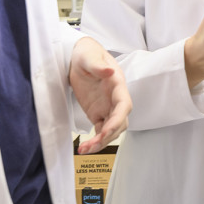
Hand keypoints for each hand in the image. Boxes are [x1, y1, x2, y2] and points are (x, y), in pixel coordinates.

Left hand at [68, 36, 130, 153]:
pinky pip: (100, 131)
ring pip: (111, 131)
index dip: (118, 120)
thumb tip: (110, 72)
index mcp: (117, 85)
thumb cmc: (87, 53)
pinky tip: (84, 148)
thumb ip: (98, 65)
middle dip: (108, 136)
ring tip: (84, 150)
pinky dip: (95, 141)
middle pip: (120, 123)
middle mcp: (115, 99)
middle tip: (92, 145)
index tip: (106, 131)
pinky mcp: (97, 113)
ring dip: (101, 142)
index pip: (124, 106)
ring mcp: (107, 108)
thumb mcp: (89, 56)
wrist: (78, 57)